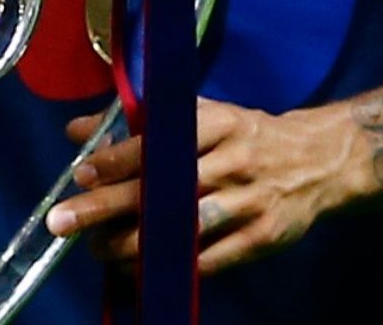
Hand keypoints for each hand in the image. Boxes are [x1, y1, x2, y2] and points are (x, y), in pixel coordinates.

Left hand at [47, 99, 365, 274]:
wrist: (318, 160)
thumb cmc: (242, 136)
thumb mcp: (197, 114)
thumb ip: (136, 123)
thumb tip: (76, 131)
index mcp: (215, 123)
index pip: (157, 142)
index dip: (117, 160)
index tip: (81, 174)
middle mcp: (232, 160)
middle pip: (163, 187)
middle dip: (108, 206)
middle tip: (64, 221)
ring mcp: (249, 200)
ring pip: (184, 227)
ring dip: (135, 243)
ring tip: (98, 250)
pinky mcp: (262, 236)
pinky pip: (211, 258)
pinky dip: (172, 265)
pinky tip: (138, 269)